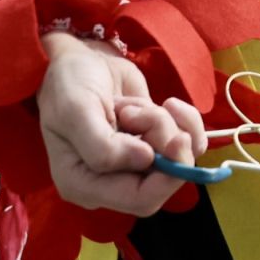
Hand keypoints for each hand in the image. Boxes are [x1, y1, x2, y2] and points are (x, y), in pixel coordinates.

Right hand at [37, 34, 207, 215]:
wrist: (81, 60)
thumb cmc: (68, 85)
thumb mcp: (75, 112)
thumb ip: (103, 146)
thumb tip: (145, 160)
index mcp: (85, 185)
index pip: (140, 200)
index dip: (166, 177)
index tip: (175, 139)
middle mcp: (114, 181)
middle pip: (166, 179)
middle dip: (166, 141)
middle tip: (147, 112)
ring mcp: (138, 161)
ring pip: (181, 156)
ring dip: (168, 124)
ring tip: (136, 106)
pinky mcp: (156, 142)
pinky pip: (191, 140)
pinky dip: (186, 119)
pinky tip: (165, 104)